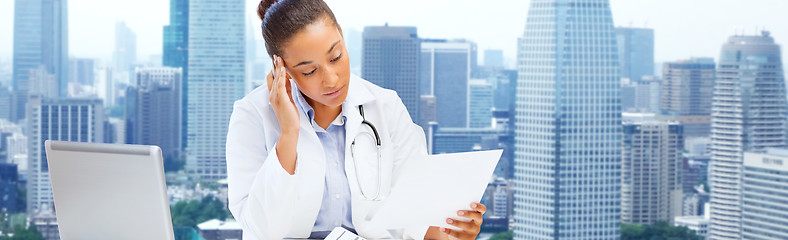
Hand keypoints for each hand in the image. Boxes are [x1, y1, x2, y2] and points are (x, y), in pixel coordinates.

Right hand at [268, 55, 298, 173]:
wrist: (290, 129)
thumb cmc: (290, 116)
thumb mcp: (289, 99)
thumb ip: (287, 89)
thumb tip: (288, 79)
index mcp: (274, 95)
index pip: (272, 79)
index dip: (274, 69)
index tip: (277, 59)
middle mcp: (272, 95)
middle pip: (271, 76)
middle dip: (274, 66)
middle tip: (276, 55)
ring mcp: (275, 97)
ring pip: (275, 78)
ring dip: (277, 68)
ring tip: (279, 58)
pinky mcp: (281, 99)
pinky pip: (280, 85)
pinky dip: (281, 76)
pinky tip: (283, 69)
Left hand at [425, 202, 485, 239]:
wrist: (458, 236)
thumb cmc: (459, 219)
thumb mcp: (460, 214)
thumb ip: (458, 208)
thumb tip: (447, 202)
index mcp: (477, 214)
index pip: (482, 209)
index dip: (478, 206)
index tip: (471, 204)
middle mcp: (477, 222)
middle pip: (476, 217)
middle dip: (468, 214)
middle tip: (458, 212)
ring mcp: (473, 231)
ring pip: (467, 227)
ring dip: (457, 223)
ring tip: (447, 220)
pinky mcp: (467, 238)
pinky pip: (458, 235)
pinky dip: (449, 231)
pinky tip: (442, 228)